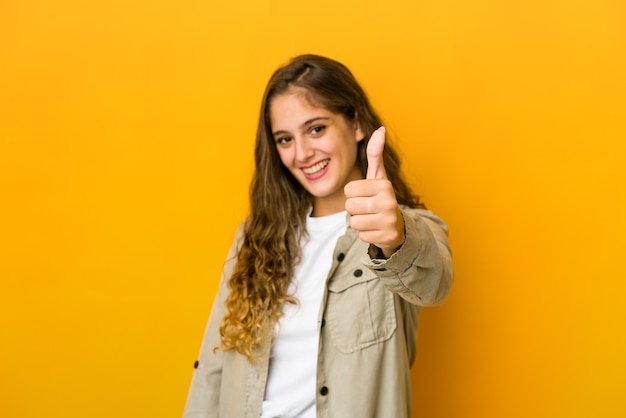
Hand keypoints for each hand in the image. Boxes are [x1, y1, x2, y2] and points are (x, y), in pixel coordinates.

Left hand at [344, 126, 404, 257]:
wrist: (398, 226)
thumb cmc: (381, 198)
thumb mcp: (378, 176)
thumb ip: (375, 153)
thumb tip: (380, 129)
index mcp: (384, 185)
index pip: (349, 190)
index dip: (354, 194)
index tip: (367, 195)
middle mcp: (389, 202)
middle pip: (350, 207)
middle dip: (355, 209)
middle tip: (369, 209)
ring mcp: (389, 221)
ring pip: (354, 222)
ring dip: (360, 222)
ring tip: (372, 218)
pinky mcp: (387, 238)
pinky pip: (361, 236)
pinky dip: (366, 234)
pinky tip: (376, 229)